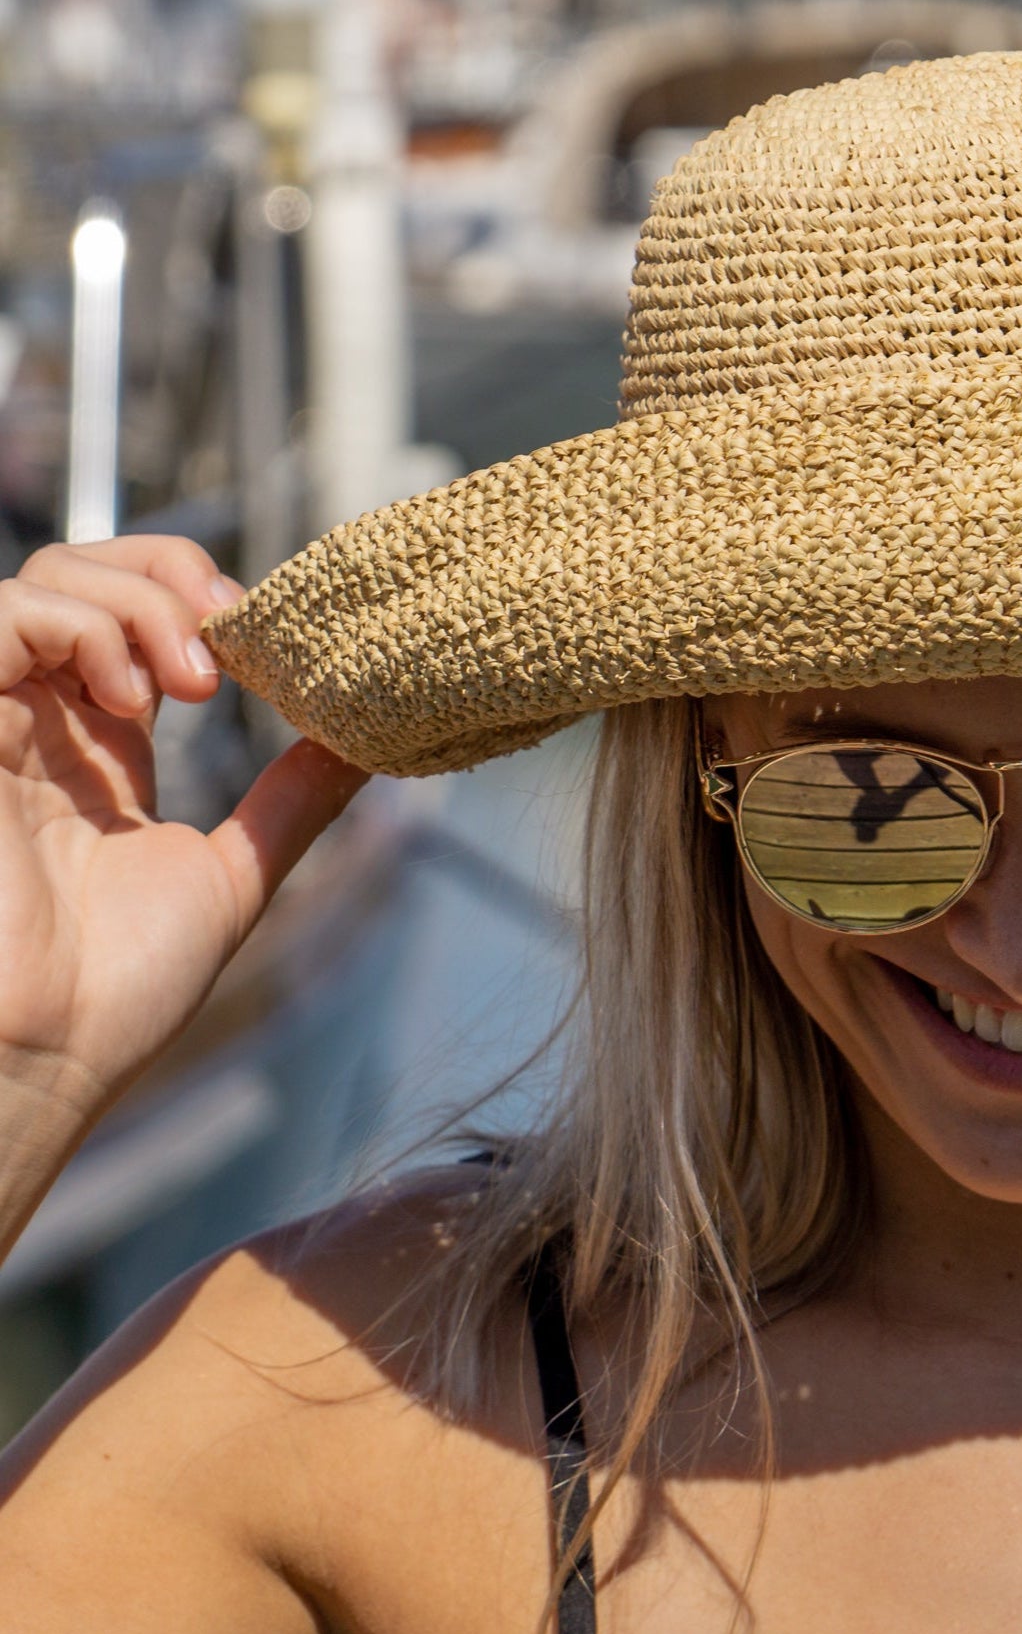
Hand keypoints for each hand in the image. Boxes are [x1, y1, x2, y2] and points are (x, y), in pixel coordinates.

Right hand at [0, 536, 366, 1137]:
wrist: (46, 1061)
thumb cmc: (116, 996)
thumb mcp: (233, 875)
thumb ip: (292, 801)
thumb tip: (368, 742)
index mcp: (99, 748)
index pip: (135, 615)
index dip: (199, 602)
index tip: (265, 647)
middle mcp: (40, 722)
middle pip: (85, 571)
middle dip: (172, 575)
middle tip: (232, 639)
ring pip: (48, 578)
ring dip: (140, 603)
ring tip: (195, 682)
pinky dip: (79, 626)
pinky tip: (135, 701)